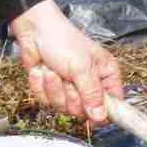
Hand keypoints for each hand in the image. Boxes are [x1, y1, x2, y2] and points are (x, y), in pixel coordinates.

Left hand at [8, 0, 123, 123]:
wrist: (34, 30)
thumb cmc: (62, 39)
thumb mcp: (82, 67)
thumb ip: (92, 94)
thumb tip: (101, 116)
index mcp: (106, 75)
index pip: (113, 104)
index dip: (103, 111)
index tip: (91, 111)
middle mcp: (91, 83)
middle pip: (85, 110)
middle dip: (71, 96)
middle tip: (68, 80)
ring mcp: (71, 88)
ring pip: (64, 107)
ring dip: (53, 89)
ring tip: (52, 71)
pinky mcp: (52, 89)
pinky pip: (47, 101)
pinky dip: (40, 87)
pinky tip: (42, 71)